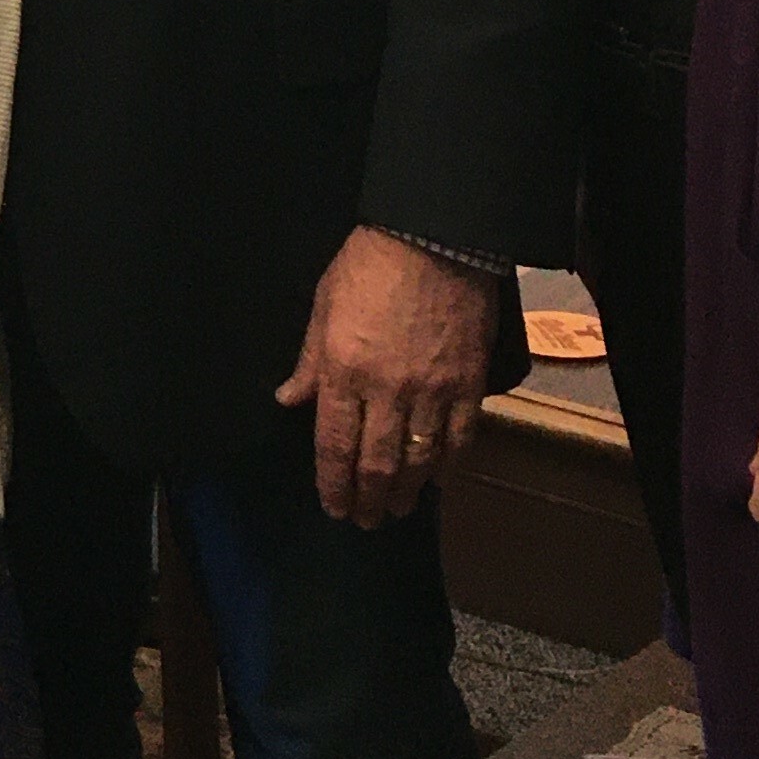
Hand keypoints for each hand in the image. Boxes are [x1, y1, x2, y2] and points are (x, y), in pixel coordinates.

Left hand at [276, 227, 499, 525]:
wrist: (435, 237)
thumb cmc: (369, 265)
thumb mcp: (323, 306)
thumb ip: (309, 362)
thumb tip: (289, 401)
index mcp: (344, 372)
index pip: (334, 446)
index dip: (333, 485)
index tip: (334, 508)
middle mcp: (387, 392)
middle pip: (377, 464)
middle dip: (369, 500)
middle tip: (366, 521)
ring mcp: (433, 392)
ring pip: (420, 461)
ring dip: (408, 493)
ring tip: (400, 509)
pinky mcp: (469, 384)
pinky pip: (461, 439)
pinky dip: (450, 465)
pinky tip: (441, 479)